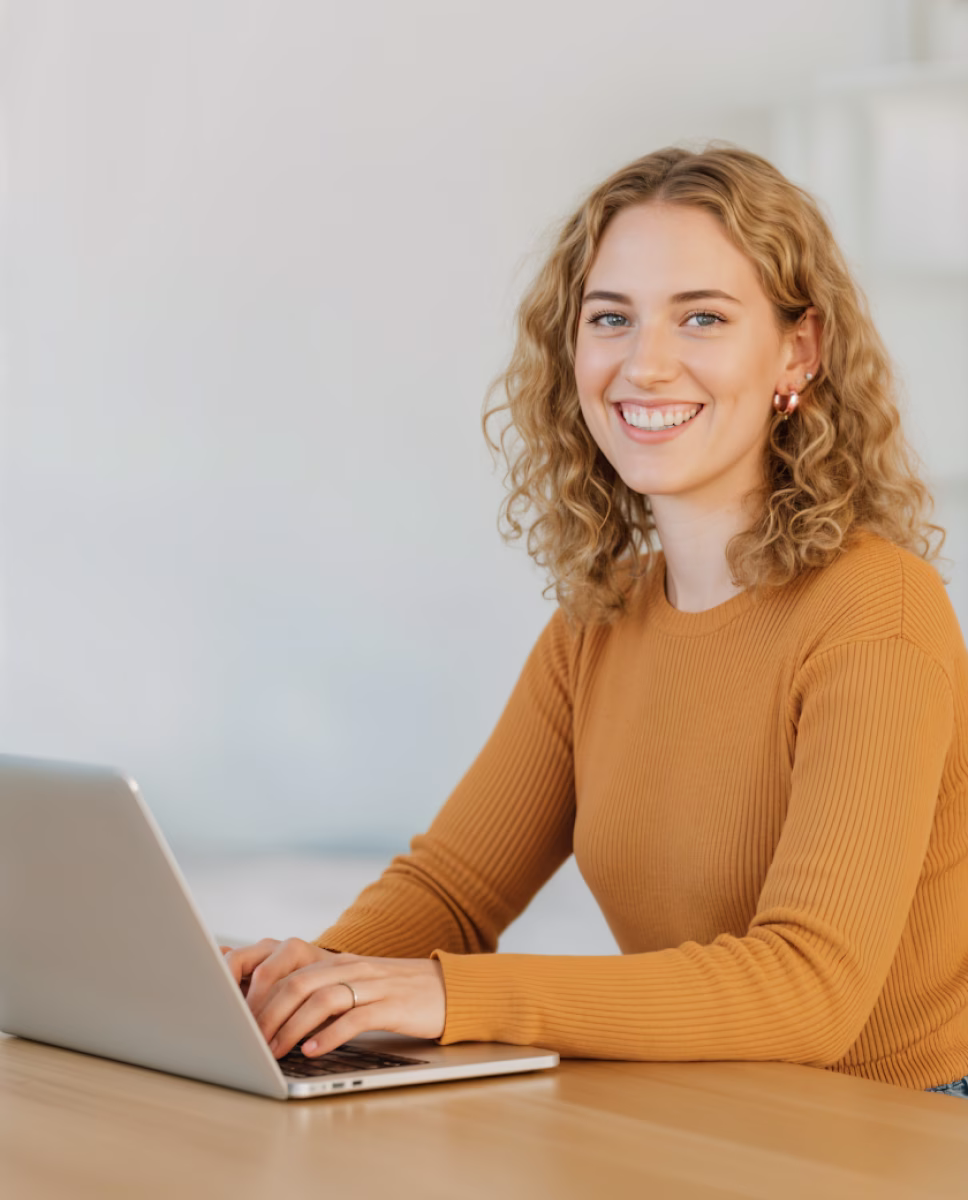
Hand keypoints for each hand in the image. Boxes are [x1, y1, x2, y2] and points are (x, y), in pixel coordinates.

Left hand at [220, 938, 445, 1058]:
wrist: (446, 989)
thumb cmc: (390, 993)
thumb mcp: (350, 985)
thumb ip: (312, 990)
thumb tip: (264, 1007)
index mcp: (335, 960)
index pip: (284, 964)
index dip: (255, 986)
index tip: (232, 1013)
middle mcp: (350, 966)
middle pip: (297, 982)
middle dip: (266, 1013)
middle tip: (247, 1041)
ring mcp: (372, 984)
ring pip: (321, 998)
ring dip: (291, 1027)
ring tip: (273, 1051)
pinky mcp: (392, 1005)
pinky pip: (355, 1017)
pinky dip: (329, 1035)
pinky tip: (312, 1051)